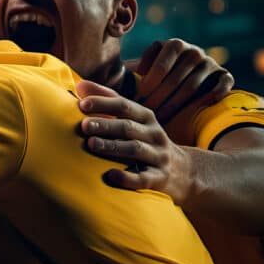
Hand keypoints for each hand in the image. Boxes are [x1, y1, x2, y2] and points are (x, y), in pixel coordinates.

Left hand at [76, 81, 192, 205]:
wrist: (183, 171)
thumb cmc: (146, 140)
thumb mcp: (133, 119)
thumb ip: (108, 101)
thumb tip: (80, 85)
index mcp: (145, 117)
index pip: (124, 106)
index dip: (103, 103)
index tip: (82, 104)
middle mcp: (154, 134)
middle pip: (128, 127)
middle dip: (106, 124)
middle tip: (84, 125)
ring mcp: (158, 156)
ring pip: (135, 149)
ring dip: (113, 146)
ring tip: (91, 144)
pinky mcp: (160, 178)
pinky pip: (143, 178)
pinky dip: (127, 177)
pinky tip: (111, 175)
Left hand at [135, 39, 233, 122]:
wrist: (187, 76)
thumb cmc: (158, 75)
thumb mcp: (145, 67)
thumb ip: (132, 69)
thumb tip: (114, 80)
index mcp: (174, 45)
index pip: (160, 68)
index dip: (147, 87)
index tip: (137, 101)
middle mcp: (194, 51)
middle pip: (175, 79)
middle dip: (158, 99)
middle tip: (146, 114)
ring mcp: (211, 63)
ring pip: (192, 87)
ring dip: (175, 105)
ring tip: (161, 118)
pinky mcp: (224, 75)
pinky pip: (221, 85)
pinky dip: (211, 96)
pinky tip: (198, 108)